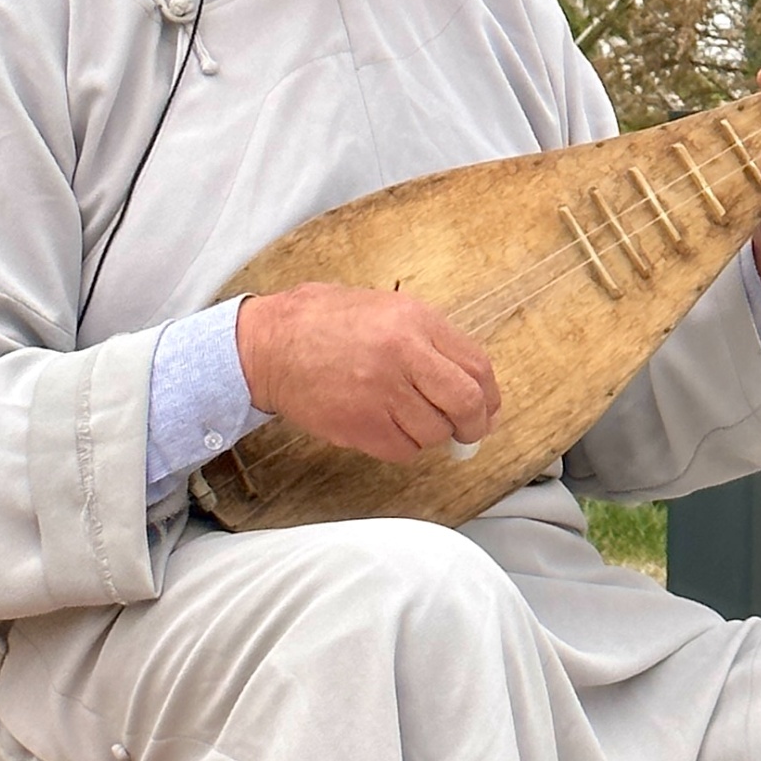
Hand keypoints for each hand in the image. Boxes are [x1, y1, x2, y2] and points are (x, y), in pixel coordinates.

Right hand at [235, 282, 501, 462]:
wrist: (272, 344)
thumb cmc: (327, 324)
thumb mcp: (388, 310)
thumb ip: (431, 341)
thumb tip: (472, 382)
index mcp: (417, 321)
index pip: (478, 367)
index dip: (488, 396)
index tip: (486, 408)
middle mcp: (404, 355)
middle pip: (467, 404)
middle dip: (474, 425)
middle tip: (467, 432)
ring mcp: (382, 392)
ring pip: (435, 433)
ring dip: (429, 433)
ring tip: (405, 416)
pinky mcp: (360, 425)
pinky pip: (403, 450)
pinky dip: (401, 445)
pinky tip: (383, 426)